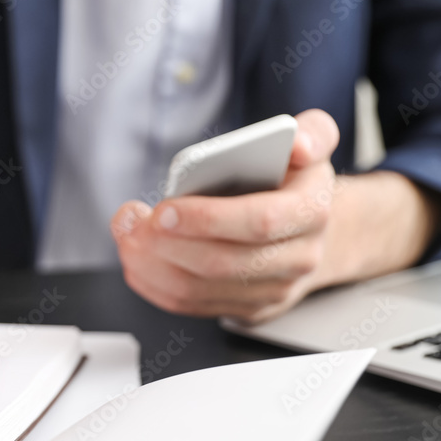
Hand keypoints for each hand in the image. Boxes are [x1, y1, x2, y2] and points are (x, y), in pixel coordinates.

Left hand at [111, 109, 340, 321]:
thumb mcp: (315, 144)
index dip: (208, 219)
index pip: (260, 221)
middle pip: (223, 263)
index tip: (165, 210)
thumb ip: (313, 132)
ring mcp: (273, 290)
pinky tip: (136, 260)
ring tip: (126, 236)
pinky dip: (155, 284)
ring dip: (152, 265)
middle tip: (131, 223)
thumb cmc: (298, 182)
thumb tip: (297, 143)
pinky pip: (193, 305)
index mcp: (312, 211)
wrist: (314, 231)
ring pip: (201, 290)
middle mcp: (298, 258)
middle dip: (166, 244)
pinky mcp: (248, 308)